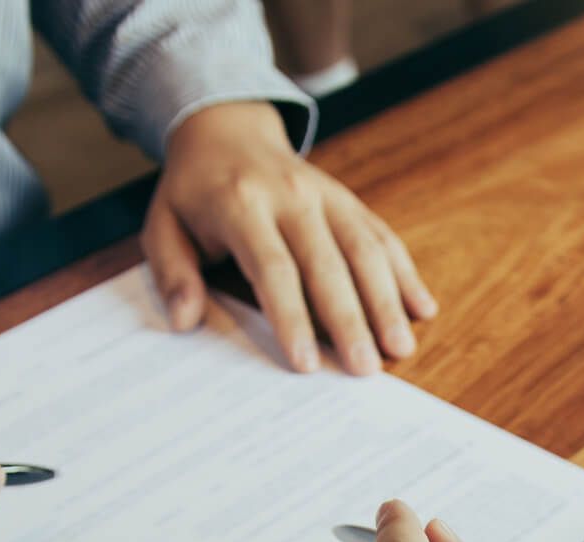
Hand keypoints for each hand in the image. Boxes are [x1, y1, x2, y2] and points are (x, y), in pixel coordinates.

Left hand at [143, 101, 436, 374]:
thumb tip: (184, 321)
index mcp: (241, 204)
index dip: (292, 317)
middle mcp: (291, 196)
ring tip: (401, 348)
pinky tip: (421, 308)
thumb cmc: (192, 191)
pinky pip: (381, 236)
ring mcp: (326, 195)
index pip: (273, 267)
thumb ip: (173, 273)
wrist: (226, 130)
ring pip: (364, 250)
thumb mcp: (162, 225)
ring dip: (387, 301)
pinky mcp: (348, 200)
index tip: (306, 362)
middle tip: (365, 369)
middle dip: (350, 320)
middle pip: (328, 264)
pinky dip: (404, 273)